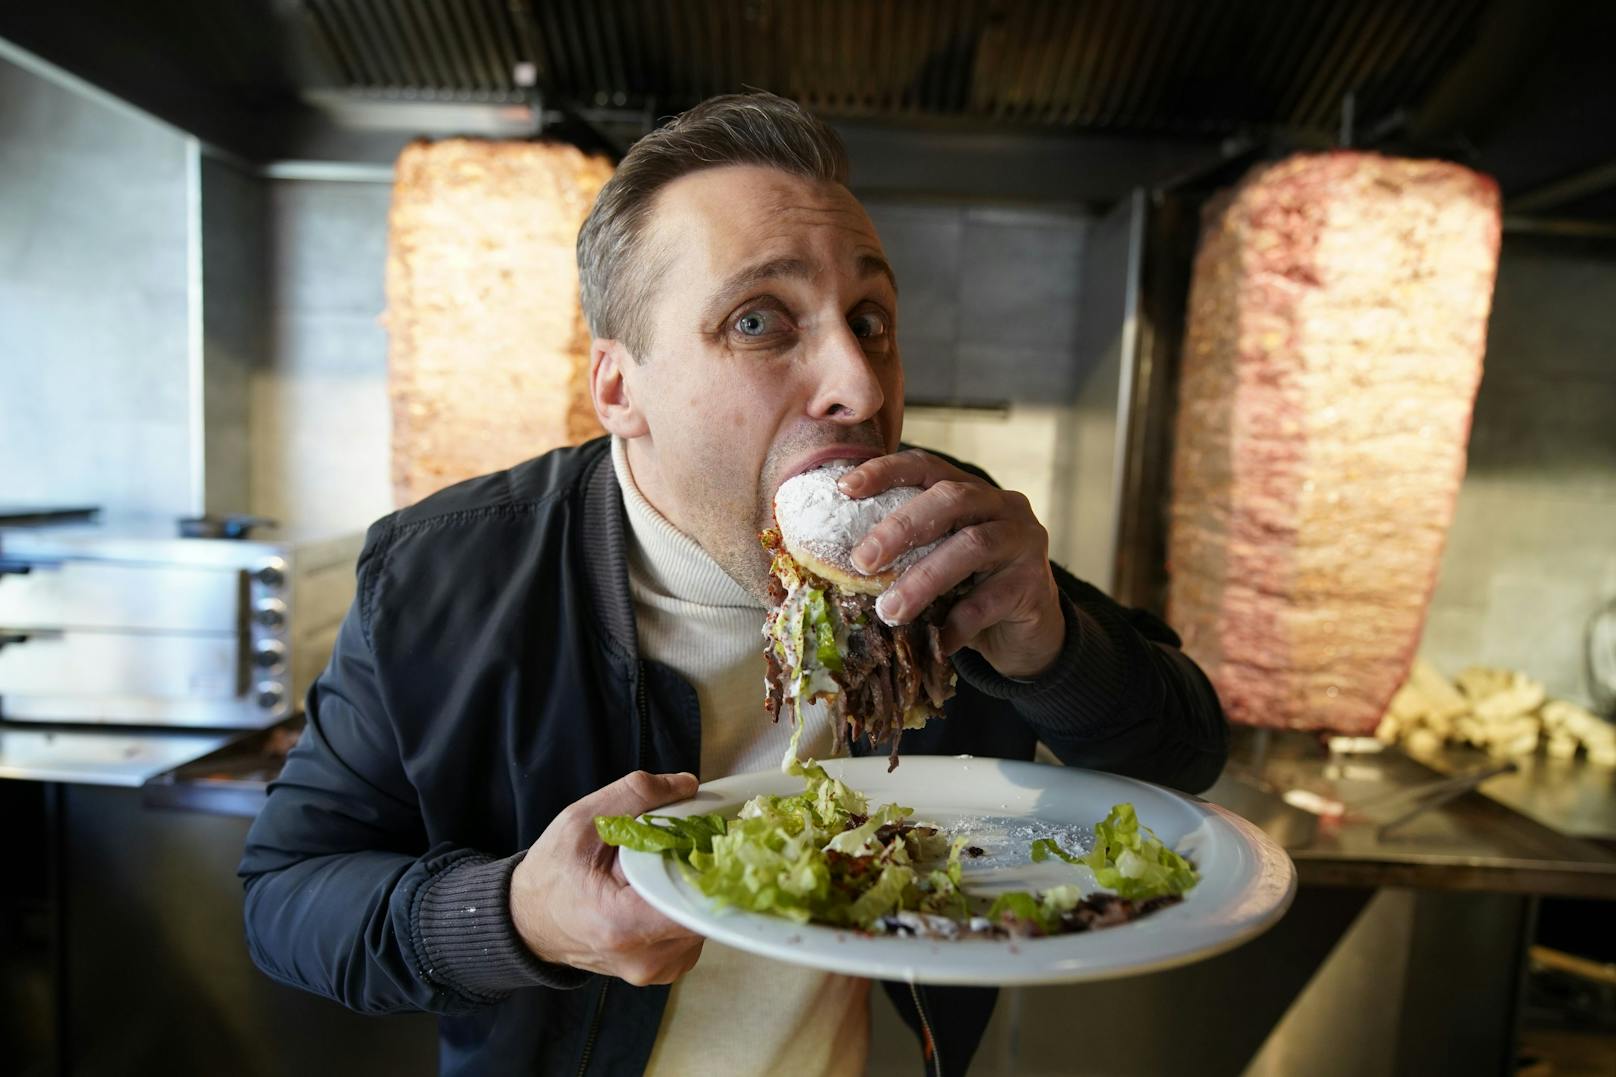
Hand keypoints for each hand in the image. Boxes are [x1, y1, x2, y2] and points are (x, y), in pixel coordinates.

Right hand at [510, 771, 704, 985]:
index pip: (694, 900)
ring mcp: (657, 971)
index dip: (707, 864)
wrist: (529, 920)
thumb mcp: (582, 822)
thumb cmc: (551, 874)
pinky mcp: (665, 970)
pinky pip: (694, 930)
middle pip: (704, 905)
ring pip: (703, 917)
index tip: (700, 840)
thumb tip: (687, 785)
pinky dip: (682, 904)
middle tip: (670, 849)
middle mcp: (644, 958)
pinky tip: (657, 891)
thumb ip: (635, 795)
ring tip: (655, 873)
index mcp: (622, 925)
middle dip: (696, 869)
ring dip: (689, 887)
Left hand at [840, 449, 1063, 679]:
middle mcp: (1002, 507)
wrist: (1028, 633)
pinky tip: (937, 641)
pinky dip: (957, 622)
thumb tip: (842, 565)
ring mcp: (1023, 542)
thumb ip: (906, 553)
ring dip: (924, 580)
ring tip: (890, 611)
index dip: (885, 471)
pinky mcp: (1034, 584)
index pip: (927, 467)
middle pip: (950, 500)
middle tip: (862, 561)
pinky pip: (990, 601)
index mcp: (971, 491)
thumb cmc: (970, 590)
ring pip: (972, 547)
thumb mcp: (937, 561)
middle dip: (901, 528)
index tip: (845, 489)